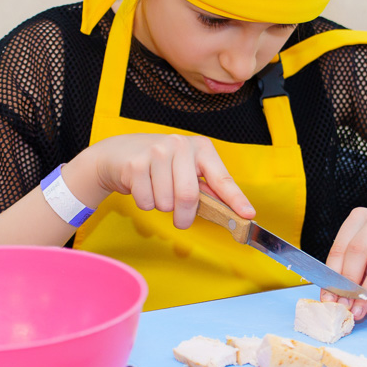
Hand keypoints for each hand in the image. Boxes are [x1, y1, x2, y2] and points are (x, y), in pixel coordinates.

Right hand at [67, 133, 253, 228]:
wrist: (119, 153)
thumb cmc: (160, 164)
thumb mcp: (186, 169)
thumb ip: (207, 188)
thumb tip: (230, 212)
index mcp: (201, 148)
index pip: (222, 178)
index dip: (235, 199)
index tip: (248, 215)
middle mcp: (180, 145)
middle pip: (189, 196)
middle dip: (184, 216)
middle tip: (181, 220)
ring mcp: (157, 152)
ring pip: (167, 203)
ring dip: (162, 207)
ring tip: (157, 190)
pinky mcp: (136, 164)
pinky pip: (146, 202)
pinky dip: (145, 204)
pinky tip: (142, 187)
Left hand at [321, 205, 366, 319]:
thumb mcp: (364, 263)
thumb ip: (348, 274)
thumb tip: (330, 298)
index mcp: (363, 216)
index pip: (342, 244)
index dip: (333, 273)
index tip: (329, 297)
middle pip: (359, 249)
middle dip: (349, 281)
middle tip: (345, 305)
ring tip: (359, 311)